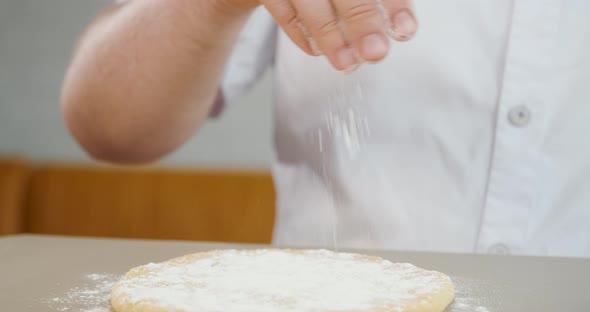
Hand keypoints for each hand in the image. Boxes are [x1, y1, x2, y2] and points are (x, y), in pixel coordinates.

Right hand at [227, 0, 417, 70]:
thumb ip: (367, 2)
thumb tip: (396, 26)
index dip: (395, 3)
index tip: (404, 30)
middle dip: (362, 20)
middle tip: (375, 52)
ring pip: (310, 1)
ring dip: (330, 35)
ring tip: (345, 62)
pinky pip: (282, 10)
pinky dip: (300, 34)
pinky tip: (317, 51)